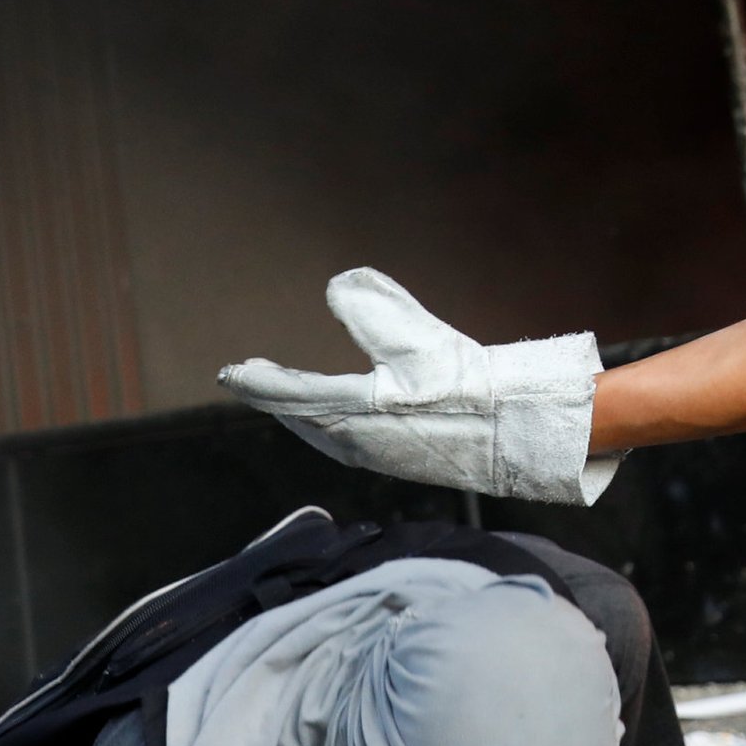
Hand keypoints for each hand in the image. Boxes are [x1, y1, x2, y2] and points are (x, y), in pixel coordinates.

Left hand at [218, 268, 619, 505]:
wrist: (514, 432)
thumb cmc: (469, 386)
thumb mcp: (420, 339)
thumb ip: (375, 310)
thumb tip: (337, 284)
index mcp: (351, 412)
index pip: (289, 393)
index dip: (258, 381)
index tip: (231, 371)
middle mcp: (352, 440)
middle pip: (299, 417)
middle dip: (274, 397)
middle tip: (250, 378)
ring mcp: (373, 456)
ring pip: (319, 432)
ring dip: (299, 413)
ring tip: (285, 399)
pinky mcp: (394, 461)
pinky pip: (341, 442)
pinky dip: (324, 426)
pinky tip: (336, 421)